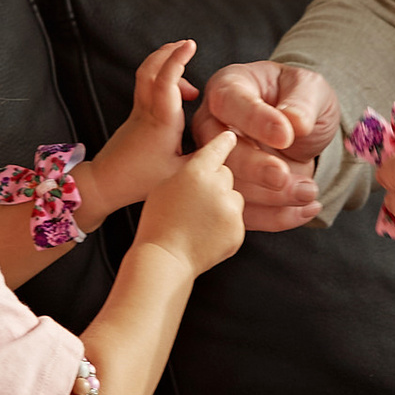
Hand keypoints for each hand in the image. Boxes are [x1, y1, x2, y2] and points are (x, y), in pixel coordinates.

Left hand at [83, 38, 197, 224]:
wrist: (105, 184)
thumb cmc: (141, 181)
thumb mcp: (181, 173)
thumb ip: (206, 156)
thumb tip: (228, 141)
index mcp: (161, 122)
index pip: (166, 81)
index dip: (178, 60)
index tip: (190, 45)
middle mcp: (147, 111)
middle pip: (150, 69)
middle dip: (168, 52)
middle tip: (185, 46)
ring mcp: (138, 112)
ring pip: (145, 75)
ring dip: (164, 64)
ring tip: (185, 74)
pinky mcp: (134, 117)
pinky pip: (147, 88)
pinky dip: (162, 81)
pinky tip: (177, 97)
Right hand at [132, 126, 246, 277]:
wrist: (165, 258)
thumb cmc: (157, 223)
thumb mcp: (164, 186)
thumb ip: (189, 173)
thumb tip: (208, 169)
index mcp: (196, 172)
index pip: (217, 147)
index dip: (225, 141)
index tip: (232, 135)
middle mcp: (218, 187)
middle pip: (227, 174)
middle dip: (217, 183)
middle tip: (197, 201)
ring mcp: (230, 209)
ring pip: (234, 198)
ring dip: (223, 204)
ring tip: (199, 221)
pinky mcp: (237, 230)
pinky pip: (236, 220)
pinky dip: (225, 225)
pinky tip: (206, 234)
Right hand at [203, 58, 339, 232]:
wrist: (301, 129)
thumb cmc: (299, 99)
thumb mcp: (310, 89)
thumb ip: (302, 102)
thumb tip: (294, 123)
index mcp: (228, 87)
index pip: (230, 102)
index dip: (255, 121)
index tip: (286, 136)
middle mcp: (212, 124)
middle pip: (218, 152)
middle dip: (254, 168)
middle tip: (285, 176)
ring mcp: (215, 162)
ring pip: (229, 186)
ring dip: (271, 197)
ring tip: (309, 192)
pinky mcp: (228, 191)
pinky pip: (243, 212)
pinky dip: (275, 217)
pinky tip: (305, 210)